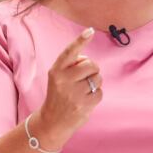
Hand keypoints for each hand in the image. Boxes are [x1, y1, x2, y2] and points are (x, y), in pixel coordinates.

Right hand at [36, 27, 102, 145]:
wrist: (52, 121)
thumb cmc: (59, 95)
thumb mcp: (57, 78)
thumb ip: (71, 66)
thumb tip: (89, 62)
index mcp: (56, 70)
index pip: (70, 52)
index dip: (80, 40)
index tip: (90, 31)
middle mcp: (63, 79)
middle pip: (92, 65)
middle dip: (93, 70)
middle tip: (84, 79)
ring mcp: (74, 92)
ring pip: (98, 78)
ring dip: (95, 83)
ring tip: (83, 91)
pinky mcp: (84, 104)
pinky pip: (100, 92)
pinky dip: (96, 96)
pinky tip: (85, 101)